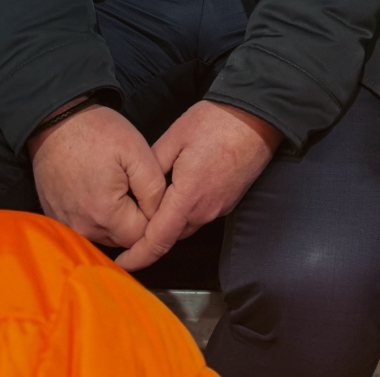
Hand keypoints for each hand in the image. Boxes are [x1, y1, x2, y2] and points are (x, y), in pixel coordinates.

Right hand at [29, 103, 166, 247]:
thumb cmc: (98, 132)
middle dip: (135, 219)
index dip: (153, 215)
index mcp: (105, 214)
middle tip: (134, 185)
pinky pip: (85, 227)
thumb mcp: (137, 151)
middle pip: (122, 239)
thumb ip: (154, 189)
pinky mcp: (56, 217)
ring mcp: (66, 224)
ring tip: (116, 185)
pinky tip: (97, 189)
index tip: (152, 193)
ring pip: (104, 235)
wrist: (56, 121)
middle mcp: (83, 228)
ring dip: (115, 218)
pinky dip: (96, 215)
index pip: (142, 235)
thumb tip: (159, 215)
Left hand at [115, 101, 280, 271]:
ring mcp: (220, 208)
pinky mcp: (229, 201)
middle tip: (132, 220)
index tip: (122, 263)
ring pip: (186, 225)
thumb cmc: (217, 122)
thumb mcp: (175, 136)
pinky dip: (187, 209)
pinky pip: (201, 214)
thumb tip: (137, 185)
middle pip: (171, 235)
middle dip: (151, 233)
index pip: (157, 241)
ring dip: (170, 219)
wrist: (257, 117)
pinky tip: (181, 187)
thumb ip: (152, 164)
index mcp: (188, 196)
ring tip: (156, 199)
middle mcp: (205, 210)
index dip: (137, 256)